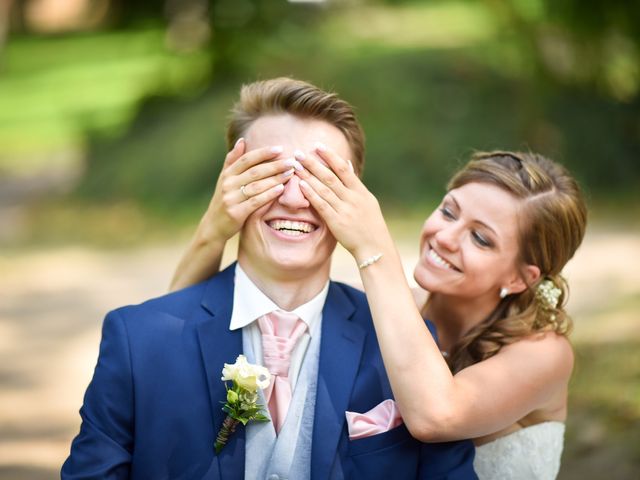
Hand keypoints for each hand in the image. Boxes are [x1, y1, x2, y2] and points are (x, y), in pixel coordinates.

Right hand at [201, 138, 300, 241]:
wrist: (213, 226)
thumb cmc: (224, 200)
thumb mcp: (224, 179)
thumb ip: (232, 160)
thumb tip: (242, 140)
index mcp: (227, 174)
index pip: (246, 159)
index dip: (263, 153)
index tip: (280, 149)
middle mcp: (227, 184)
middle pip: (254, 172)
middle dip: (274, 165)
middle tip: (291, 162)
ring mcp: (231, 199)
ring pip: (257, 186)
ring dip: (275, 179)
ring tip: (290, 174)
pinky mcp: (236, 213)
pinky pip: (256, 202)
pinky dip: (269, 194)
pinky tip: (281, 189)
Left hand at [296, 144, 393, 261]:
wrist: (375, 246)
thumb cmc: (370, 224)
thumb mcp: (367, 200)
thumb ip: (355, 183)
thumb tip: (347, 163)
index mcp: (360, 191)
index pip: (343, 169)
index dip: (329, 156)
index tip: (317, 146)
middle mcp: (353, 198)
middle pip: (330, 176)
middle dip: (313, 163)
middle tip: (299, 153)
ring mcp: (345, 210)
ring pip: (324, 188)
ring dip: (308, 176)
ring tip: (296, 166)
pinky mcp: (337, 222)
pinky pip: (321, 205)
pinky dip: (311, 194)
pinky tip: (301, 185)